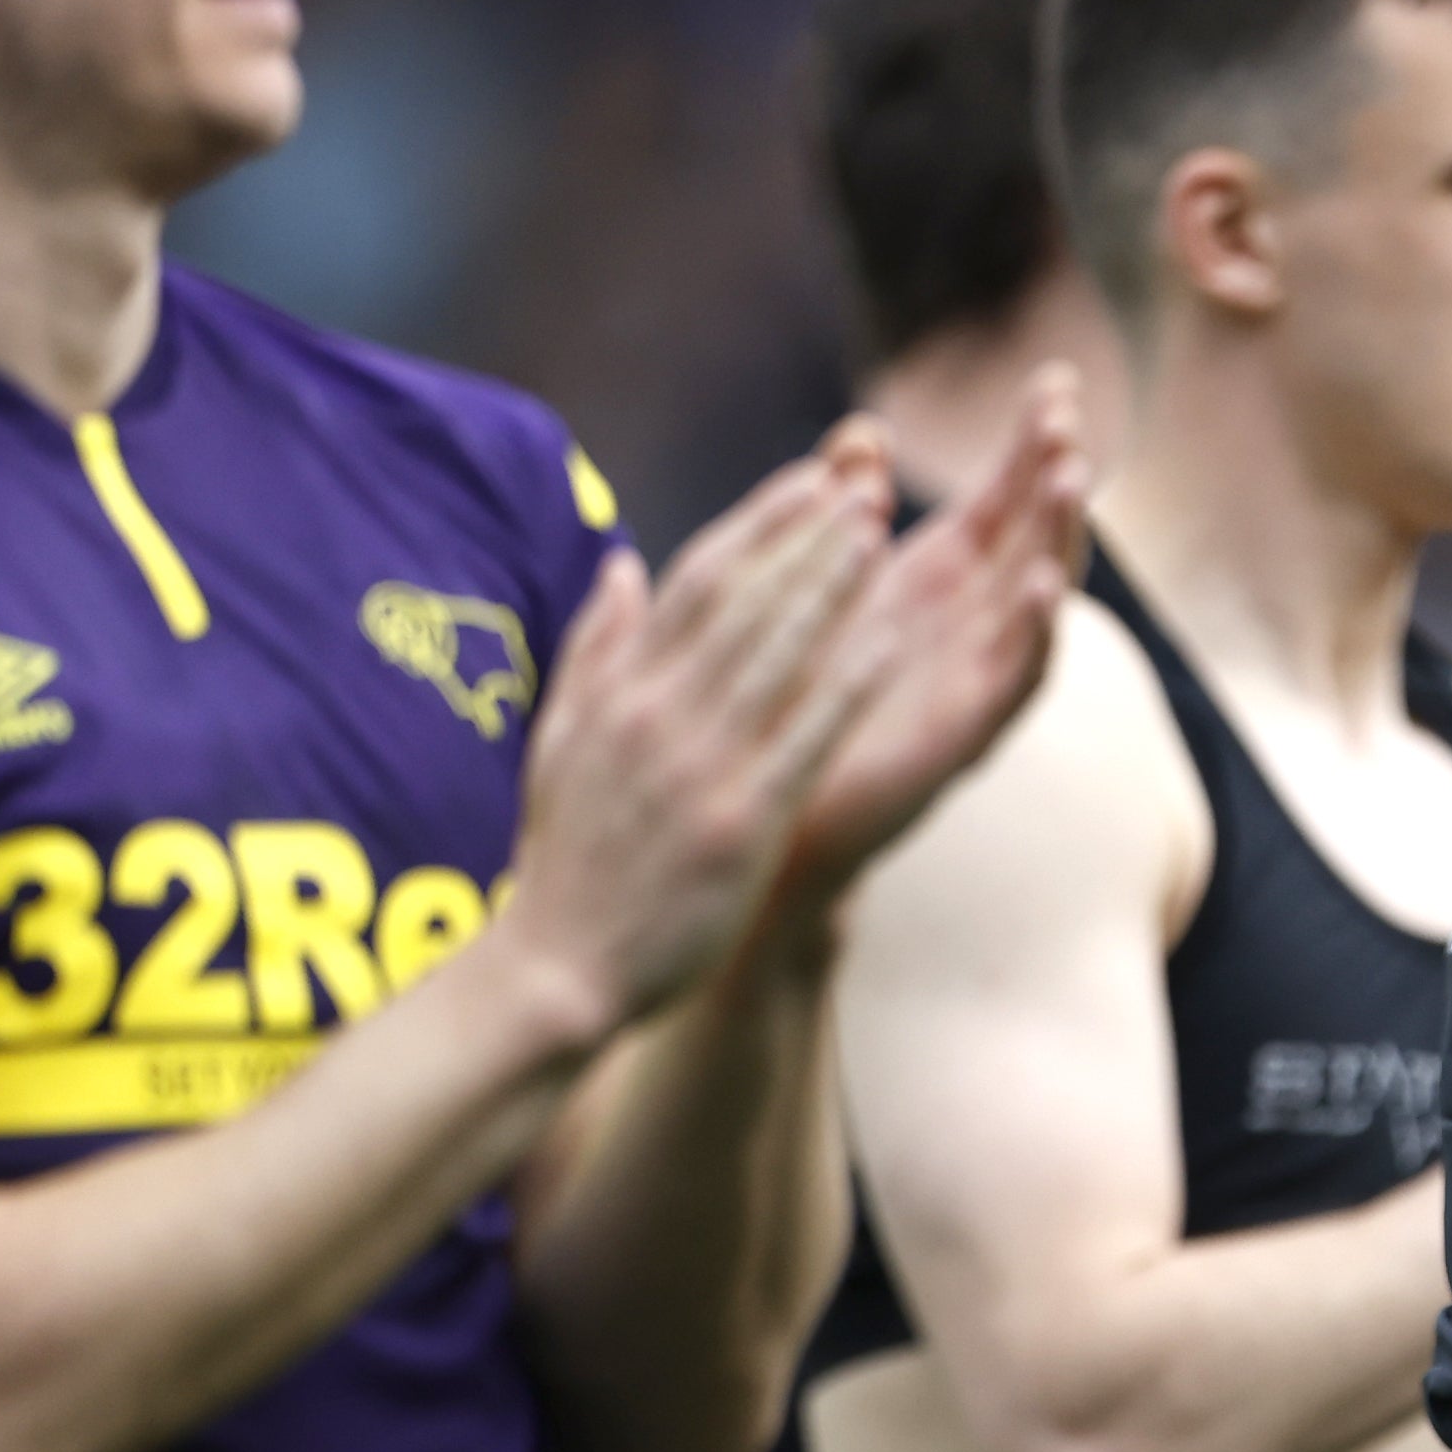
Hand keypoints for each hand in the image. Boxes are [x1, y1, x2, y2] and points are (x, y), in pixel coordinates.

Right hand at [494, 439, 895, 1033]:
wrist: (558, 971)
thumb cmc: (568, 861)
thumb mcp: (560, 742)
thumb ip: (594, 651)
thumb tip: (620, 565)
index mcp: (617, 694)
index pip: (695, 584)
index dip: (757, 524)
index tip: (810, 480)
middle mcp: (656, 716)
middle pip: (741, 603)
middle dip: (806, 536)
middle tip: (865, 482)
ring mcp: (699, 767)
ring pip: (774, 653)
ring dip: (830, 586)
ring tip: (881, 529)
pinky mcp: (739, 821)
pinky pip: (805, 737)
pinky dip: (847, 683)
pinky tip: (893, 639)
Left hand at [776, 377, 1095, 910]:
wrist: (766, 822)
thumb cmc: (794, 705)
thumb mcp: (818, 589)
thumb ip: (844, 510)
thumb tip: (861, 433)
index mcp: (940, 585)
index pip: (1003, 499)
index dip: (1030, 443)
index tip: (1053, 382)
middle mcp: (971, 628)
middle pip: (1034, 537)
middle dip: (1055, 476)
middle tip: (1068, 418)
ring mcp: (974, 681)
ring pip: (1038, 601)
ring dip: (1059, 539)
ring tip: (1068, 480)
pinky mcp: (963, 739)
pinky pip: (1015, 681)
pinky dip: (1037, 633)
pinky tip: (1042, 586)